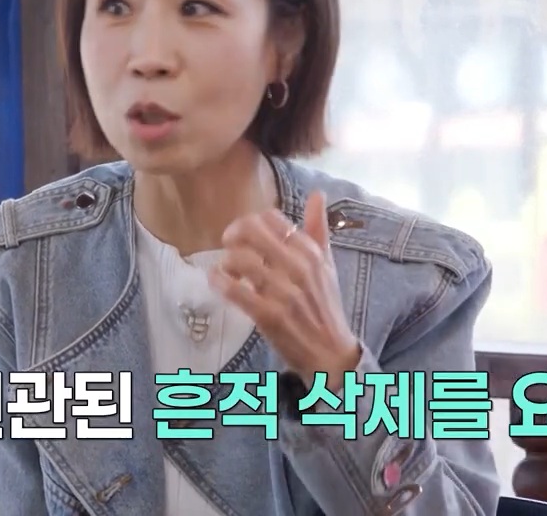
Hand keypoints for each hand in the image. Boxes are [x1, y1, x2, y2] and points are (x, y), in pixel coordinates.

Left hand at [210, 190, 360, 388]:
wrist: (330, 352)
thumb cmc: (324, 305)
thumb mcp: (326, 264)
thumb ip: (318, 229)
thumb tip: (317, 194)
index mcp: (311, 252)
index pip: (271, 219)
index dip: (250, 222)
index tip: (243, 233)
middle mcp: (298, 267)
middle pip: (252, 232)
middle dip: (233, 235)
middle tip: (227, 244)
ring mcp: (284, 292)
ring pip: (240, 259)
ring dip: (226, 262)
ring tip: (226, 269)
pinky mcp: (269, 315)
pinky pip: (236, 291)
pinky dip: (220, 282)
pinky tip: (217, 281)